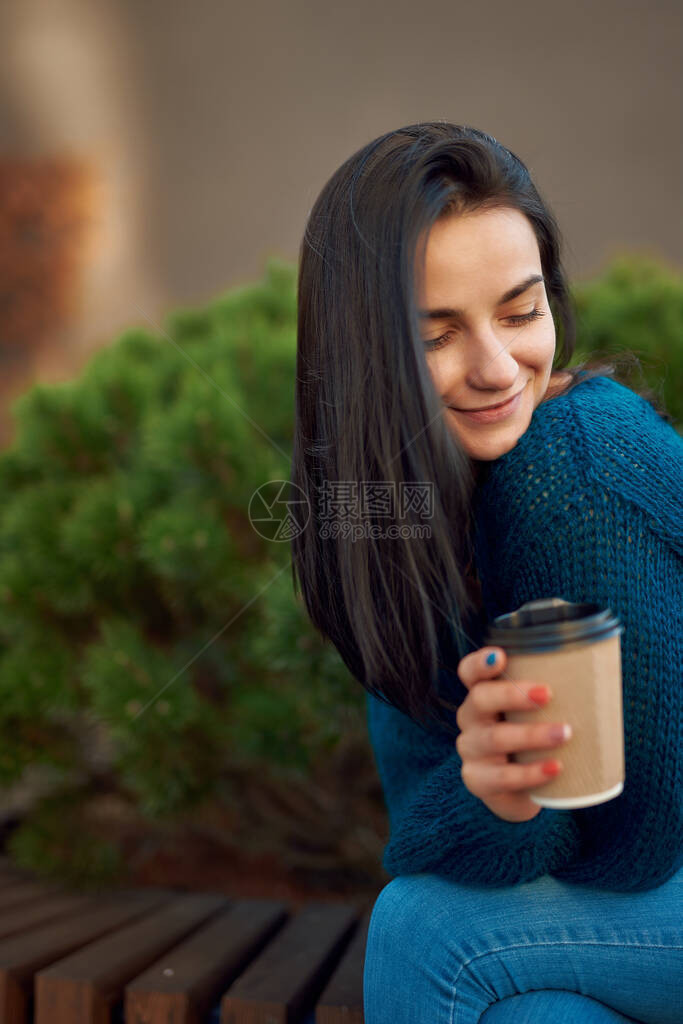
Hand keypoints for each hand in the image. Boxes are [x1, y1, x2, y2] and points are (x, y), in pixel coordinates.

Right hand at [455, 646, 571, 821]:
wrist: (525, 789)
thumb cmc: (538, 740)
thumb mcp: (541, 714)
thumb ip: (558, 691)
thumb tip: (605, 667)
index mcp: (483, 694)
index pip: (470, 672)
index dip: (480, 663)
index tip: (502, 656)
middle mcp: (471, 718)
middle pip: (480, 699)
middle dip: (513, 694)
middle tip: (548, 694)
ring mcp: (472, 750)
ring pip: (493, 738)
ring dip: (531, 734)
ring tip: (566, 733)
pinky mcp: (478, 780)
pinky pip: (502, 776)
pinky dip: (530, 772)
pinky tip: (554, 767)